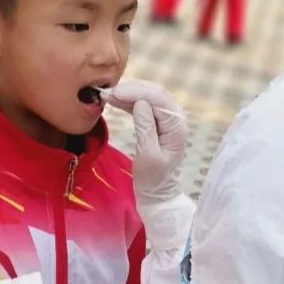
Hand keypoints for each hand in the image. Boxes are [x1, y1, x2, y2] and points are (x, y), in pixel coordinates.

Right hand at [104, 80, 188, 205]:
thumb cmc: (153, 179)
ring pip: (148, 97)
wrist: (158, 193)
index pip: (157, 99)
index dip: (135, 92)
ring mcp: (167, 120)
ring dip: (128, 94)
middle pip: (154, 93)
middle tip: (107, 92)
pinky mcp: (158, 123)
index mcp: (176, 126)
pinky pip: (145, 105)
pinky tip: (115, 101)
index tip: (113, 93)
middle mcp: (175, 118)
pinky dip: (130, 101)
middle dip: (130, 89)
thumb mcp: (147, 155)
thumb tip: (140, 103)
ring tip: (107, 95)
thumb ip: (145, 128)